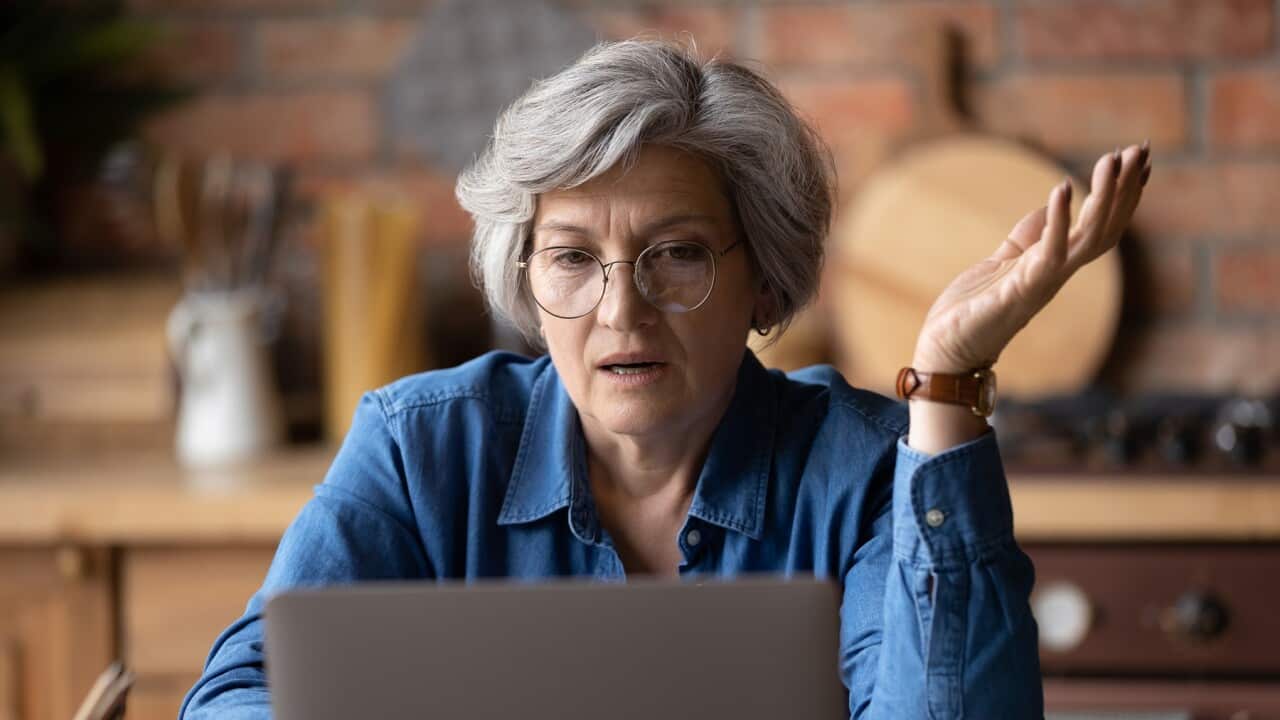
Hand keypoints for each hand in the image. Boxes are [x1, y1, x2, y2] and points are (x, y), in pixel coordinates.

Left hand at [911, 142, 1150, 372]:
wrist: (947, 351)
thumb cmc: (973, 310)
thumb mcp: (1004, 262)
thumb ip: (1029, 236)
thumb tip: (1051, 207)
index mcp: (1054, 265)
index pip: (1100, 226)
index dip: (1122, 195)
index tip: (1138, 159)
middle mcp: (1057, 274)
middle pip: (1105, 228)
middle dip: (1124, 189)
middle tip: (1140, 149)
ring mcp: (1043, 282)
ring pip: (1089, 237)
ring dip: (1104, 197)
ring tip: (1112, 159)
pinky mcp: (1020, 290)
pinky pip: (1049, 252)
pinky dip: (1058, 220)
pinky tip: (1063, 188)